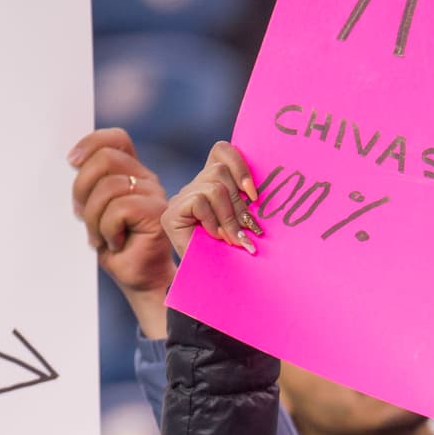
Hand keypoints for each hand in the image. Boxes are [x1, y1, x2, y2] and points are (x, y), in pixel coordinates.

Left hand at [70, 129, 174, 337]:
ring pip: (109, 187)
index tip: (72, 162)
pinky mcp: (157, 214)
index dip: (91, 143)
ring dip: (94, 218)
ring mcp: (154, 196)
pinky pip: (120, 209)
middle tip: (81, 216)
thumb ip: (90, 185)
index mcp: (132, 174)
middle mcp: (146, 180)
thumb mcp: (95, 211)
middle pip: (106, 159)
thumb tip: (74, 162)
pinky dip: (108, 230)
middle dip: (83, 188)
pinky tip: (114, 242)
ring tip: (100, 237)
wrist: (140, 280)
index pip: (116, 140)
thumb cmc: (117, 248)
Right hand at [162, 142, 261, 260]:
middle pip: (220, 170)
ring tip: (235, 239)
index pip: (222, 150)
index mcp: (212, 183)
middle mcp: (194, 186)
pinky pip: (200, 201)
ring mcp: (181, 198)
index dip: (240, 165)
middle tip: (250, 231)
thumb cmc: (233, 255)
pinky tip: (216, 237)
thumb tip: (261, 190)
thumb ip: (248, 203)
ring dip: (230, 216)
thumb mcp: (245, 223)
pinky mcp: (171, 213)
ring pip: (213, 187)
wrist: (209, 284)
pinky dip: (213, 221)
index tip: (255, 195)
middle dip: (240, 204)